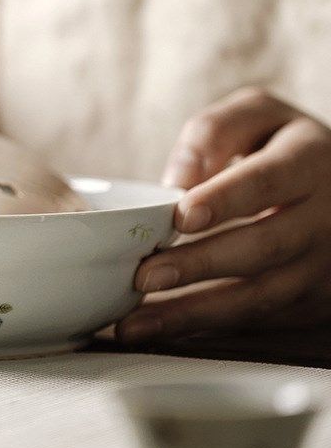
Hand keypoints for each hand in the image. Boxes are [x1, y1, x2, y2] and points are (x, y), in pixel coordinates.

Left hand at [117, 87, 330, 342]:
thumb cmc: (280, 146)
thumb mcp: (255, 117)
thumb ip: (213, 133)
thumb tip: (178, 181)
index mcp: (310, 161)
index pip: (267, 181)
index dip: (225, 199)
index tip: (180, 217)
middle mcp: (326, 217)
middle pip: (263, 246)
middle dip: (199, 264)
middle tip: (144, 276)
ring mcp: (322, 264)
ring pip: (259, 295)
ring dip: (192, 312)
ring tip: (135, 322)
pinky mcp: (311, 300)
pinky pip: (256, 319)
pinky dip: (205, 327)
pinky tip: (160, 330)